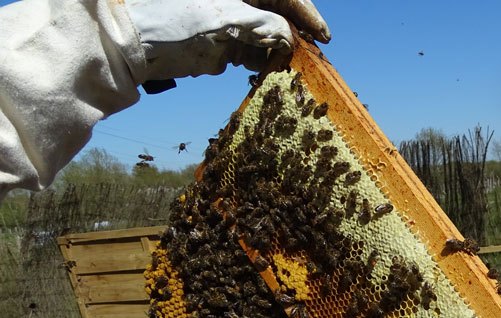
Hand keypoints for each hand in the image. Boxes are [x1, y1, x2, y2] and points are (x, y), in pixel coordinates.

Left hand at [126, 0, 330, 82]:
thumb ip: (265, 26)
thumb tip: (291, 39)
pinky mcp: (220, 44)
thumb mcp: (227, 17)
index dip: (305, 11)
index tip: (322, 35)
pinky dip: (266, 62)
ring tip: (298, 68)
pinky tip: (275, 73)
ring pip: (267, 33)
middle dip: (297, 32)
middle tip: (314, 55)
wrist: (129, 42)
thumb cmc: (172, 17)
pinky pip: (252, 52)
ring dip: (284, 50)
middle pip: (277, 12)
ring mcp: (227, 21)